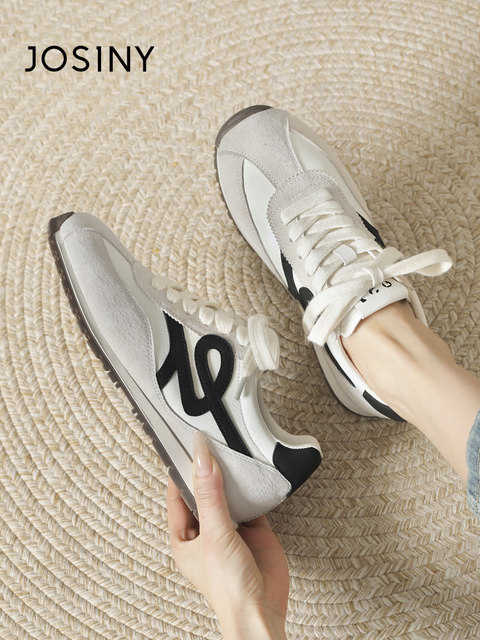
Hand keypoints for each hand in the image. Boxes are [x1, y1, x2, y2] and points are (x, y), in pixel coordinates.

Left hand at [167, 431, 288, 638]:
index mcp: (184, 536)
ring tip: (230, 451)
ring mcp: (230, 529)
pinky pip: (250, 501)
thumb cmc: (228, 588)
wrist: (262, 609)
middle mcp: (206, 531)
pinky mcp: (254, 529)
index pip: (177, 494)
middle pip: (203, 491)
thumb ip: (210, 495)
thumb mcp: (214, 534)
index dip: (182, 470)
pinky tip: (252, 473)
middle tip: (210, 443)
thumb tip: (202, 461)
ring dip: (229, 478)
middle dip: (207, 471)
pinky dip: (252, 488)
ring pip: (226, 495)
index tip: (188, 444)